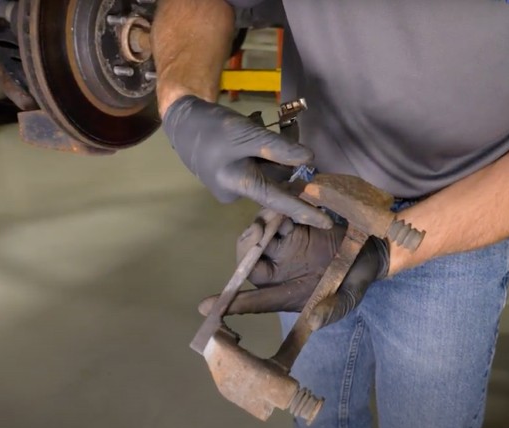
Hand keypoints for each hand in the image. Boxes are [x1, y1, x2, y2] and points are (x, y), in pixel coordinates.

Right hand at [162, 96, 330, 228]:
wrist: (182, 122)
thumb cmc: (211, 127)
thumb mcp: (245, 133)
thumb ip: (277, 148)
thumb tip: (309, 160)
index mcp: (238, 186)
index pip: (278, 201)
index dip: (303, 210)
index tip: (326, 222)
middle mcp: (237, 194)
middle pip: (274, 182)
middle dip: (284, 162)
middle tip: (283, 134)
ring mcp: (234, 188)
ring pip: (266, 173)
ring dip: (274, 155)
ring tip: (267, 131)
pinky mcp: (233, 179)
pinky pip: (258, 169)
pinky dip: (264, 155)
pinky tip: (255, 136)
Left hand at [199, 209, 389, 328]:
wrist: (372, 250)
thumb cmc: (357, 280)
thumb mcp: (348, 299)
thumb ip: (332, 310)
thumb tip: (313, 320)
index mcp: (288, 294)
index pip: (256, 301)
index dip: (232, 302)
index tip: (206, 306)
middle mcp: (281, 272)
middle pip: (249, 263)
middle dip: (247, 250)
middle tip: (259, 233)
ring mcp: (286, 248)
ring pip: (259, 239)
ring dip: (260, 228)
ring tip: (272, 219)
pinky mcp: (294, 228)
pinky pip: (276, 220)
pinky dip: (276, 215)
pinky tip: (284, 210)